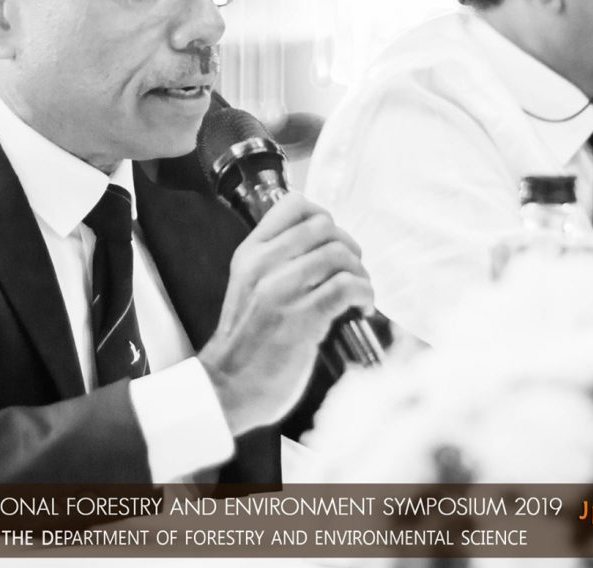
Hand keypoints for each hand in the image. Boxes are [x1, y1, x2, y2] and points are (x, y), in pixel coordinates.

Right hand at [198, 194, 371, 436]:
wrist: (227, 387)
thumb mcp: (248, 288)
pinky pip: (346, 287)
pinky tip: (362, 309)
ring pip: (339, 255)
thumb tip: (322, 248)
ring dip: (360, 274)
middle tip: (352, 271)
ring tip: (359, 293)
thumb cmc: (246, 343)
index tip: (333, 239)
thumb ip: (275, 263)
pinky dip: (364, 294)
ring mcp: (282, 291)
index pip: (293, 205)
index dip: (323, 216)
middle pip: (325, 227)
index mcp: (250, 253)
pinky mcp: (303, 319)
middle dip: (349, 247)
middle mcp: (264, 265)